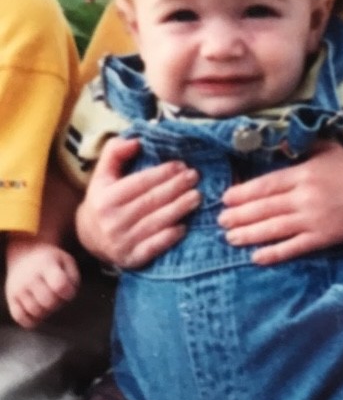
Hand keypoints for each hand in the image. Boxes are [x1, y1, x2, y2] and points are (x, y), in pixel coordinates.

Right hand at [5, 237, 79, 328]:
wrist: (25, 255)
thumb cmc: (52, 262)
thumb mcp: (66, 261)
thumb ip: (73, 279)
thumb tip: (68, 295)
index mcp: (46, 264)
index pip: (59, 285)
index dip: (68, 292)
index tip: (68, 291)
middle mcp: (29, 276)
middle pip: (48, 302)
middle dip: (58, 303)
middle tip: (58, 297)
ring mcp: (18, 288)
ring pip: (36, 312)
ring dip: (47, 312)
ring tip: (48, 301)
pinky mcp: (11, 298)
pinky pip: (22, 318)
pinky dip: (33, 320)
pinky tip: (39, 310)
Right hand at [76, 136, 199, 266]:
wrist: (89, 238)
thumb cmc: (103, 200)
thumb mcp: (102, 175)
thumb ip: (115, 153)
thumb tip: (136, 140)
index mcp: (105, 199)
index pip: (140, 183)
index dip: (163, 173)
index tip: (181, 165)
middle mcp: (112, 221)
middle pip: (151, 201)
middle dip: (176, 188)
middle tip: (195, 177)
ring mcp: (122, 242)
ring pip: (156, 223)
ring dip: (179, 209)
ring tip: (197, 197)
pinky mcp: (132, 258)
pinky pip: (154, 247)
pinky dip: (170, 237)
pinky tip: (184, 227)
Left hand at [219, 141, 342, 264]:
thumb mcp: (329, 150)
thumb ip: (301, 145)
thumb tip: (275, 138)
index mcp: (304, 173)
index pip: (266, 184)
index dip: (243, 193)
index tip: (224, 199)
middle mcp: (306, 196)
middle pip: (265, 208)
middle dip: (239, 216)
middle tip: (219, 222)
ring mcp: (314, 219)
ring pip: (274, 228)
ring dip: (249, 234)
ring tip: (230, 238)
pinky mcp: (324, 237)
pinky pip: (294, 246)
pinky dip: (274, 253)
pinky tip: (257, 257)